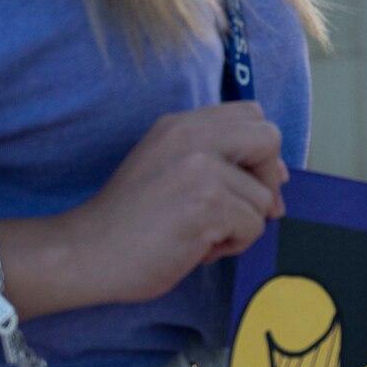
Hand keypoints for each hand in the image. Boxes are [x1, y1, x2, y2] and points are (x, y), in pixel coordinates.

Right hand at [58, 101, 289, 304]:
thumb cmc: (130, 223)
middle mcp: (191, 136)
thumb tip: (279, 175)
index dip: (261, 153)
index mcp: (180, 124)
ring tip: (204, 235)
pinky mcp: (207, 203)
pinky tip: (199, 248)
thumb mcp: (168, 169)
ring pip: (265, 196)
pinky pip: (254, 226)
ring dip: (243, 225)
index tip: (248, 185)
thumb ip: (215, 160)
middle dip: (267, 181)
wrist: (87, 251)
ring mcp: (199, 167)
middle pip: (269, 139)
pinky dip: (234, 246)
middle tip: (242, 212)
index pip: (252, 114)